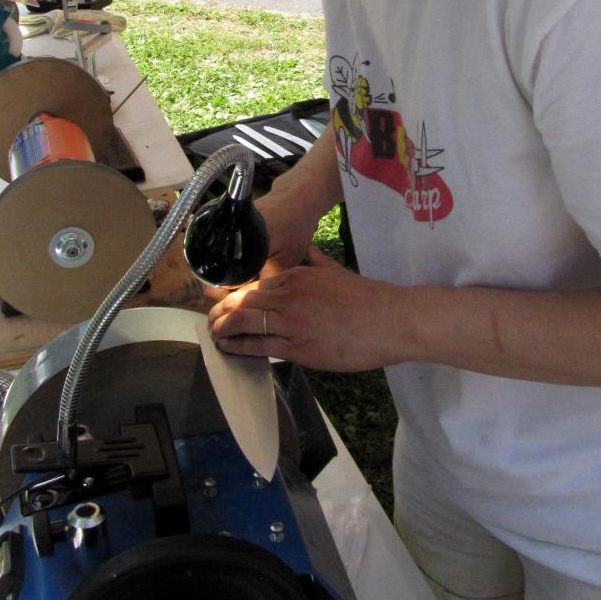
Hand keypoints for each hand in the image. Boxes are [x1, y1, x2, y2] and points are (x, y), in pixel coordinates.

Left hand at [207, 245, 404, 371]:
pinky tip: (227, 347)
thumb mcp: (337, 271)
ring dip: (223, 328)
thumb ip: (318, 262)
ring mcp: (292, 322)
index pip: (254, 285)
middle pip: (242, 302)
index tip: (222, 300)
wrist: (391, 319)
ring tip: (213, 333)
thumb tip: (309, 251)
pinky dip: (238, 346)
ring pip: (244, 323)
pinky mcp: (298, 348)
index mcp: (297, 276)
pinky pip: (258, 346)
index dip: (233, 295)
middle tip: (210, 319)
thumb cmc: (369, 298)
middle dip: (221, 310)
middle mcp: (289, 296)